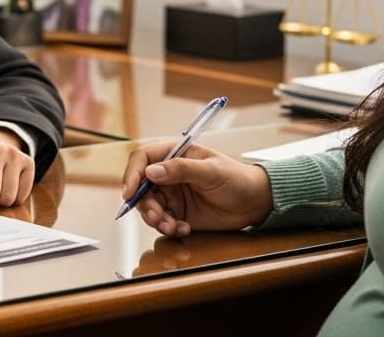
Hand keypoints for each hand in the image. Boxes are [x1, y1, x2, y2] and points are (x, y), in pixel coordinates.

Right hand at [119, 141, 273, 236]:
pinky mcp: (178, 213)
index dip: (132, 174)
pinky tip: (184, 228)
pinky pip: (162, 222)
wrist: (254, 203)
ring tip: (173, 226)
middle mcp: (169, 174)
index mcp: (174, 154)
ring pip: (149, 207)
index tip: (129, 192)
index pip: (143, 158)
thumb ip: (181, 169)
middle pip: (141, 188)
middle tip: (157, 217)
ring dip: (156, 219)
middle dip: (145, 205)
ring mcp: (172, 194)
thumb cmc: (237, 178)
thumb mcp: (211, 171)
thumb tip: (152, 171)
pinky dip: (169, 228)